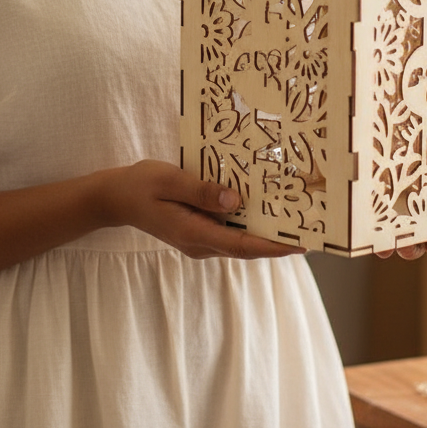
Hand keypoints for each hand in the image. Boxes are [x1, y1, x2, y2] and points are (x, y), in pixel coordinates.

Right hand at [99, 160, 305, 260]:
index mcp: (194, 233)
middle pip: (247, 247)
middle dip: (278, 240)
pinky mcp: (199, 231)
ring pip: (240, 240)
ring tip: (295, 217)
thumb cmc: (142, 185)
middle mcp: (201, 243)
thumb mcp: (169, 180)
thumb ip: (201, 191)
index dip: (274, 246)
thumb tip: (235, 201)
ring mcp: (200, 240)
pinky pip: (230, 231)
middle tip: (309, 227)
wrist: (117, 197)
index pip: (242, 246)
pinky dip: (248, 224)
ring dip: (265, 232)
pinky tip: (263, 207)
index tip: (301, 244)